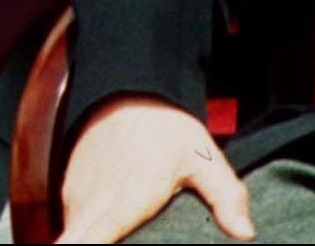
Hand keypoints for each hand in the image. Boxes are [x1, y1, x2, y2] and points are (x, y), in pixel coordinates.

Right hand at [58, 94, 253, 242]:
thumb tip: (245, 233)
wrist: (127, 85)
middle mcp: (93, 203)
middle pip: (72, 245)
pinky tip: (104, 235)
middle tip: (125, 244)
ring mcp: (76, 195)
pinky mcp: (69, 189)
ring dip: (86, 242)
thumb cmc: (166, 126)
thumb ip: (225, 197)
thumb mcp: (203, 158)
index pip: (91, 245)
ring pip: (72, 237)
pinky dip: (82, 233)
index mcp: (125, 204)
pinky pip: (71, 222)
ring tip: (118, 239)